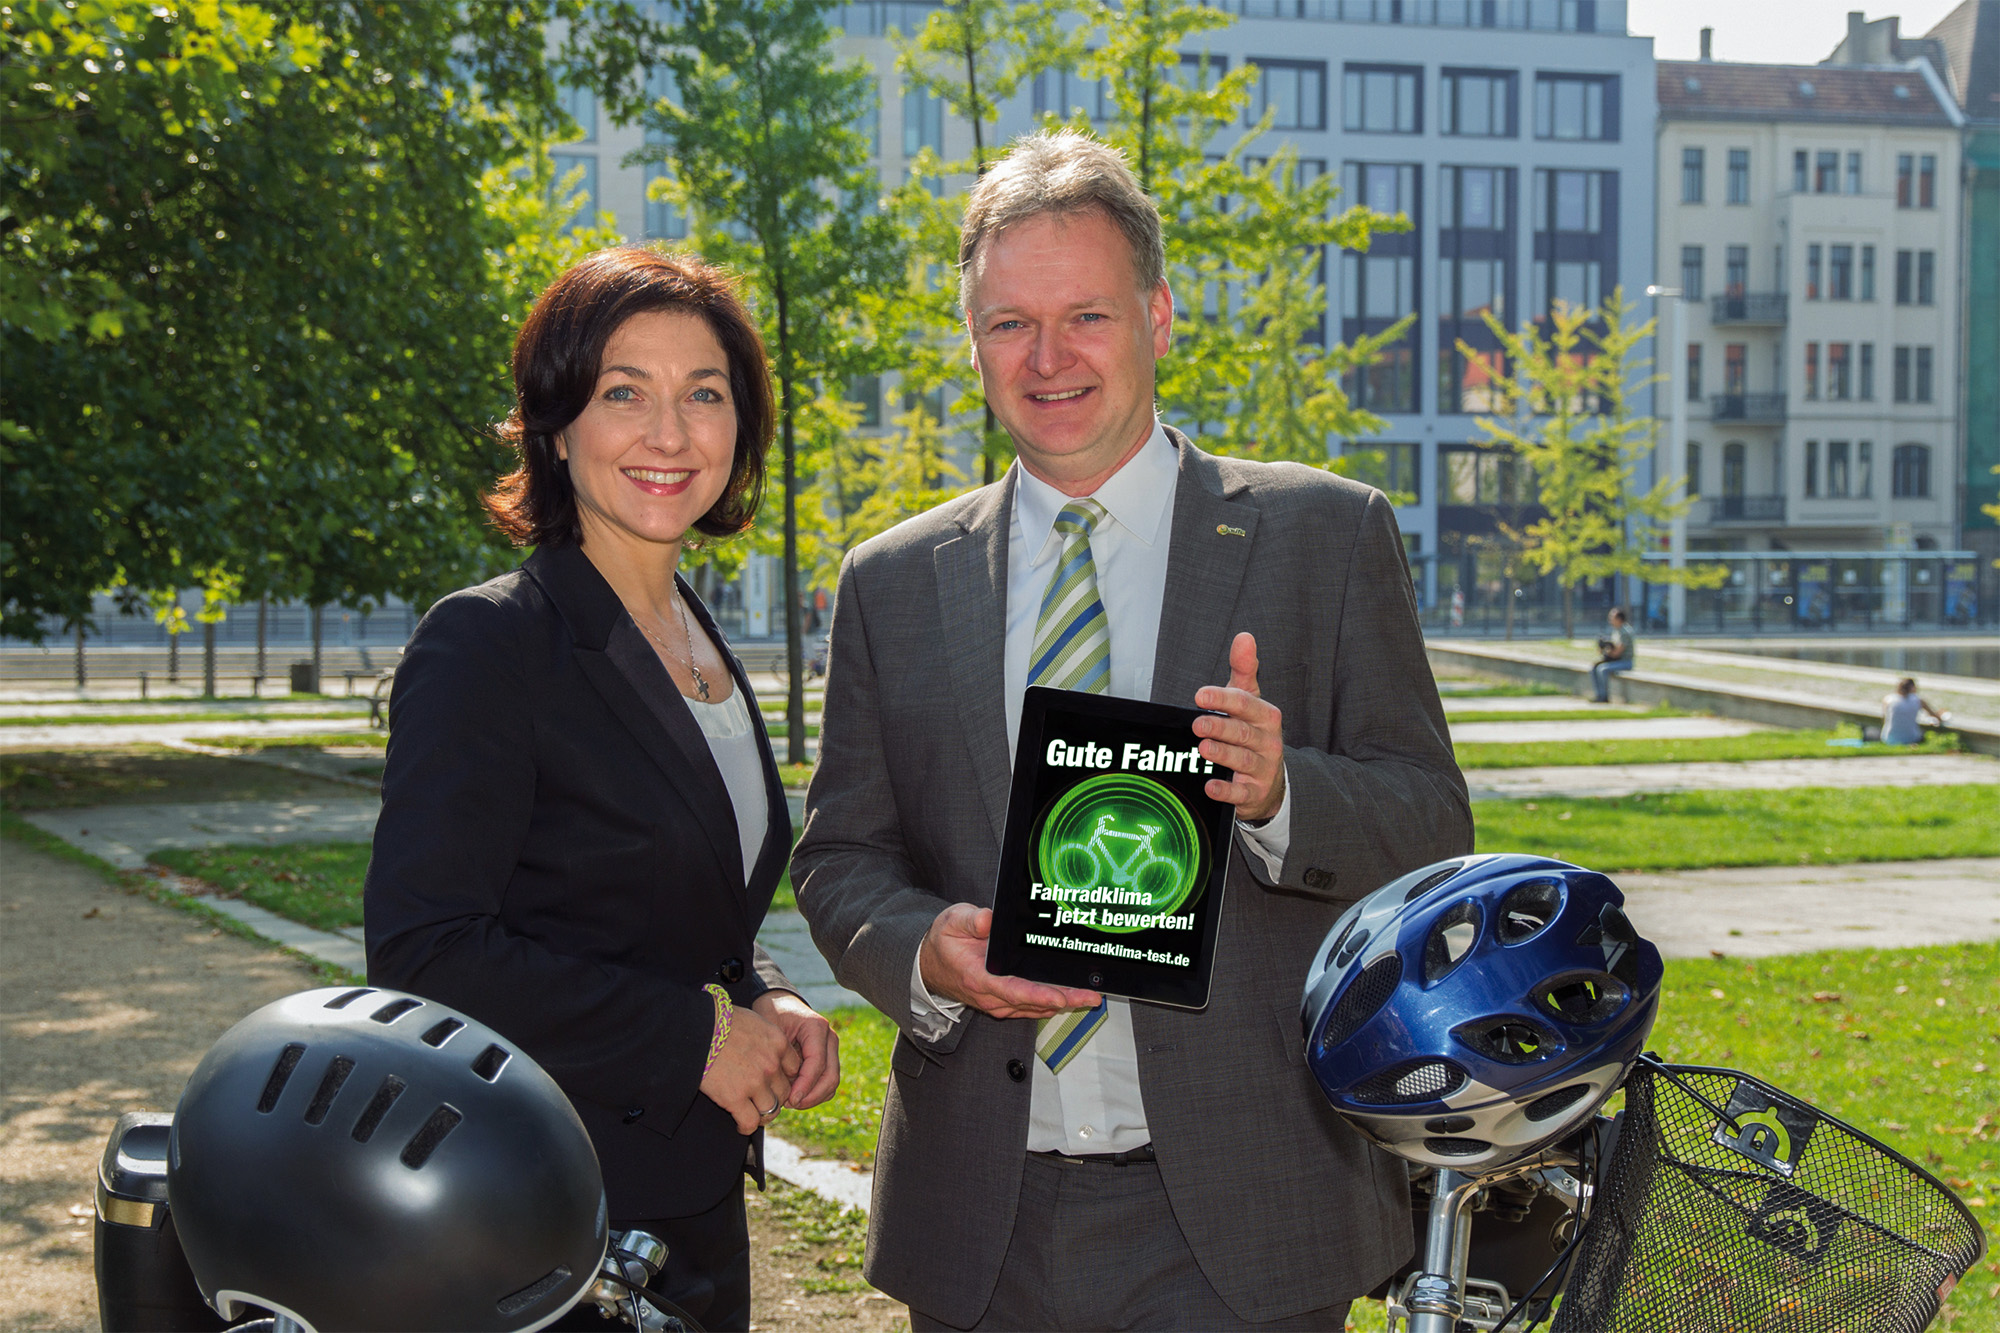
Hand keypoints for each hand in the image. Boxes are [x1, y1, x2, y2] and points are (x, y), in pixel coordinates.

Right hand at [699, 1002, 801, 1135]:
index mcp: (778, 1042)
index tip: (774, 1083)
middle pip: (785, 1091)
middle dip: (775, 1098)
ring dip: (763, 1115)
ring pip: (772, 1110)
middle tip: (763, 1101)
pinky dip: (746, 1127)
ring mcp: (755, 1082)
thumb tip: (763, 1046)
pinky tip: (740, 1125)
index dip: (784, 1078)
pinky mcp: (735, 1098)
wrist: (694, 1028)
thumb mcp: (751, 1020)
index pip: (794, 1068)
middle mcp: (771, 1064)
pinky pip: (750, 1122)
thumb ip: (764, 1037)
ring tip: (753, 1115)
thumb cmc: (718, 1020)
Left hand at [751, 991, 840, 1109]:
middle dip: (812, 1096)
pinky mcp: (828, 1058)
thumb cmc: (771, 1015)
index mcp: (816, 1028)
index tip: (789, 1100)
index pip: (817, 1063)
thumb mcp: (770, 1032)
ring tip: (790, 1102)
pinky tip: (795, 1096)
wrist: (779, 1004)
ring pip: (831, 1083)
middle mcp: (829, 1038)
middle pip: (830, 1076)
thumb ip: (779, 1058)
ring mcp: (831, 1049)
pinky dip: (814, 1093)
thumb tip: (785, 1090)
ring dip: (813, 1097)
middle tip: (790, 1105)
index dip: (805, 1086)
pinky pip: (827, 1082)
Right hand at [918, 902, 1101, 1019]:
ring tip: (1089, 997)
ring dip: (1063, 1003)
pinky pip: (1031, 1007)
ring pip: (1035, 1008)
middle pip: (1032, 1003)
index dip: (1038, 995)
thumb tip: (990, 919)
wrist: (930, 963)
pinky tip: (1070, 998)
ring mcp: (997, 1003)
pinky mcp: (1004, 1003)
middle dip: (1064, 1000)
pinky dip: (1051, 1004)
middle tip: (1091, 997)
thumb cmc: (944, 942)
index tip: (1060, 996)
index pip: (1012, 990)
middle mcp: (990, 996)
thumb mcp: (952, 922)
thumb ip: (971, 920)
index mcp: (978, 977)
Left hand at [1193, 631, 1285, 822]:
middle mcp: (1268, 742)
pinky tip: (1210, 786)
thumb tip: (1244, 637)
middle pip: (1243, 733)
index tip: (1200, 695)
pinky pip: (1241, 793)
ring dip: (1223, 754)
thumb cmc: (1253, 733)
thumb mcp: (1249, 701)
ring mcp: (1263, 769)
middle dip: (1221, 727)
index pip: (1245, 703)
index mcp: (1266, 716)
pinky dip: (1225, 790)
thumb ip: (1244, 670)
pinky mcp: (1254, 793)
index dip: (1223, 698)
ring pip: (1243, 760)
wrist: (1269, 781)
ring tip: (1203, 747)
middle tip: (1198, 723)